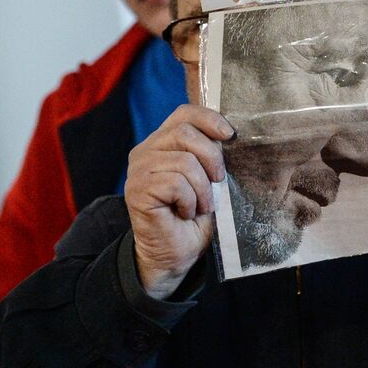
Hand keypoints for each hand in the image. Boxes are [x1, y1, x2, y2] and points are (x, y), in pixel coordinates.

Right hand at [125, 104, 234, 298]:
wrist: (178, 253)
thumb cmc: (196, 216)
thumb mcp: (208, 178)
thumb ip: (210, 154)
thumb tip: (230, 135)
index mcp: (163, 143)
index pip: (184, 113)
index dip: (209, 119)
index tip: (230, 136)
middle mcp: (145, 152)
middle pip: (185, 133)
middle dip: (212, 158)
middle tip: (218, 182)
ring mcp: (138, 171)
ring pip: (184, 161)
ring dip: (203, 188)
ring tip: (201, 205)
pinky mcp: (137, 191)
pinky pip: (175, 183)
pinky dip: (190, 201)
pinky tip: (185, 213)